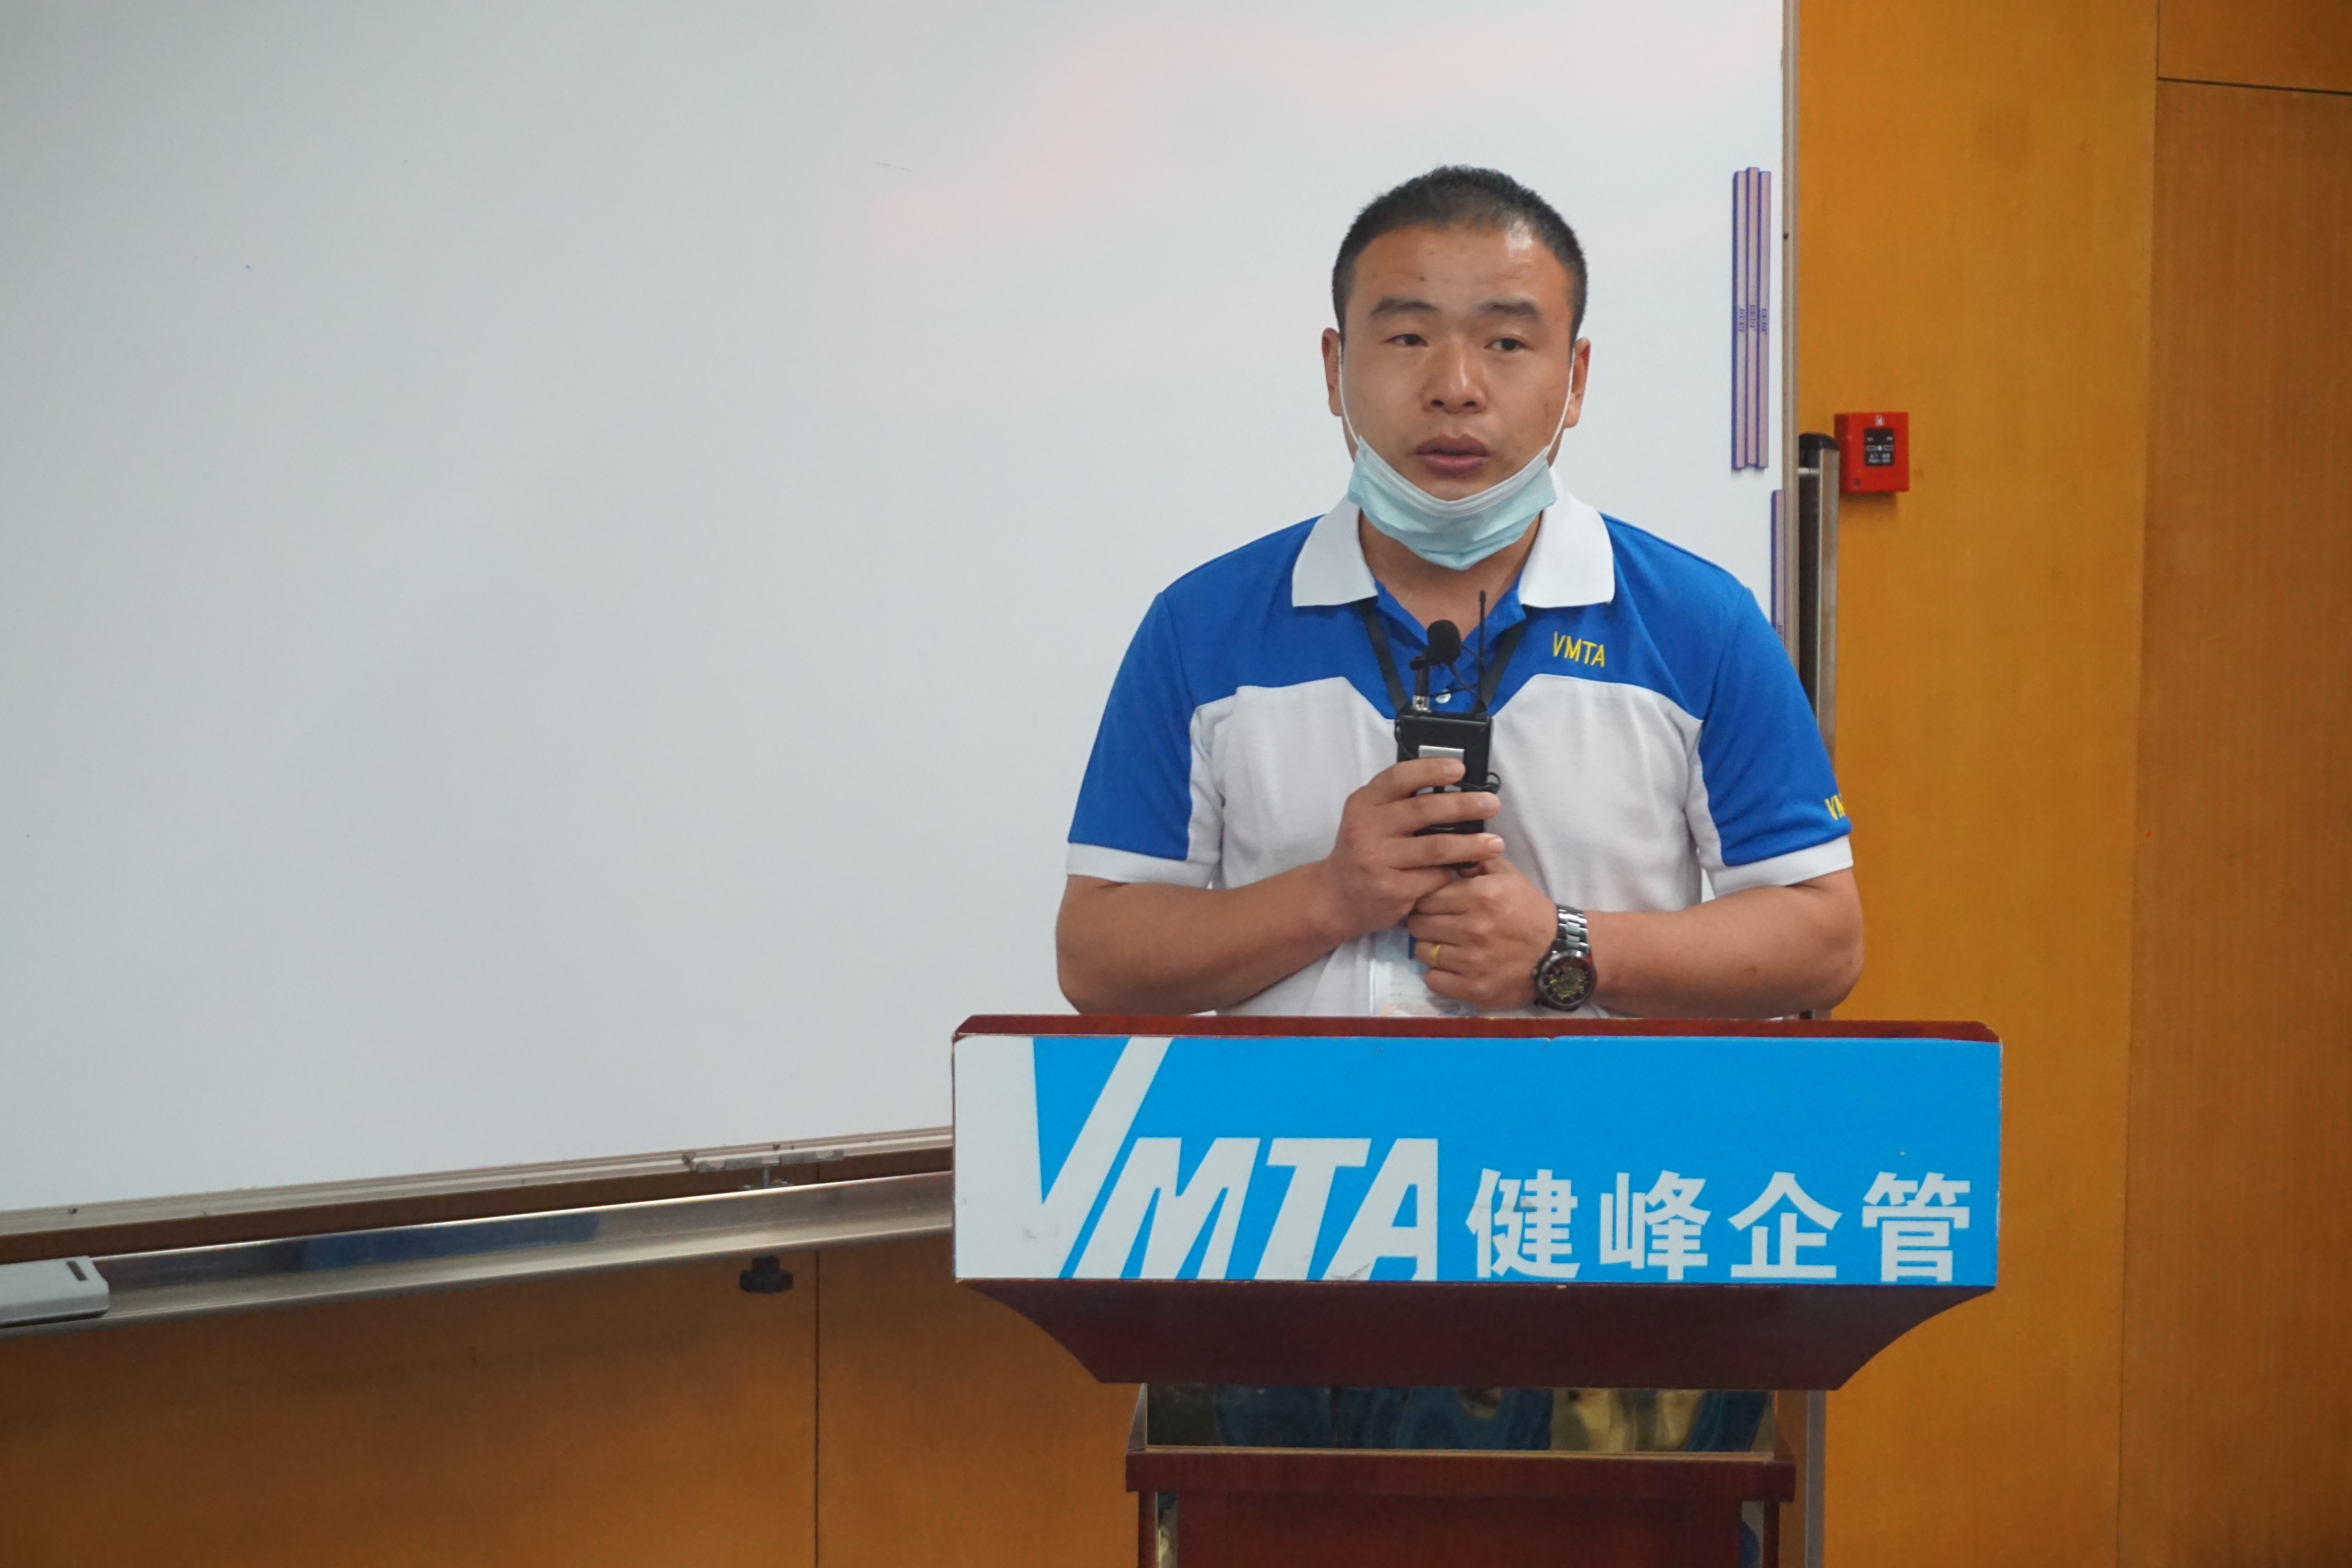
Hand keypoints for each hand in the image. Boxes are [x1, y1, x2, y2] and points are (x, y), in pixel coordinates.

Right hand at [1310, 758, 1502, 942]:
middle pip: (1423, 810)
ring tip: (1496, 844)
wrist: (1337, 897)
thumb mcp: (1372, 817)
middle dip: (1464, 805)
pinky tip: (1467, 870)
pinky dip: (1453, 872)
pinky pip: (1433, 877)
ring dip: (1471, 844)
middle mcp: (1366, 829)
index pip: (1399, 777)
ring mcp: (1377, 860)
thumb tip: (1455, 785)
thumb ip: (1401, 801)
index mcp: (1364, 803)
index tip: (1460, 769)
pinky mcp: (1391, 889)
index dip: (1431, 770)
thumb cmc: (1366, 849)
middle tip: (1492, 804)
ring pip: (1435, 848)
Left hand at [1406, 854, 1556, 1009]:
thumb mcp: (1509, 876)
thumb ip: (1477, 861)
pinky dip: (1436, 975)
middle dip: (1424, 923)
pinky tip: (1449, 968)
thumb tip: (1446, 854)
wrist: (1559, 952)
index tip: (1433, 904)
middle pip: (1420, 924)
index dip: (1426, 899)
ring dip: (1429, 949)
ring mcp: (1473, 961)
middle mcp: (1474, 928)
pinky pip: (1433, 981)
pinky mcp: (1475, 988)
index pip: (1427, 896)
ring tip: (1444, 945)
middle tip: (1435, 925)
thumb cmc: (1529, 912)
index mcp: (1480, 896)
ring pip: (1423, 952)